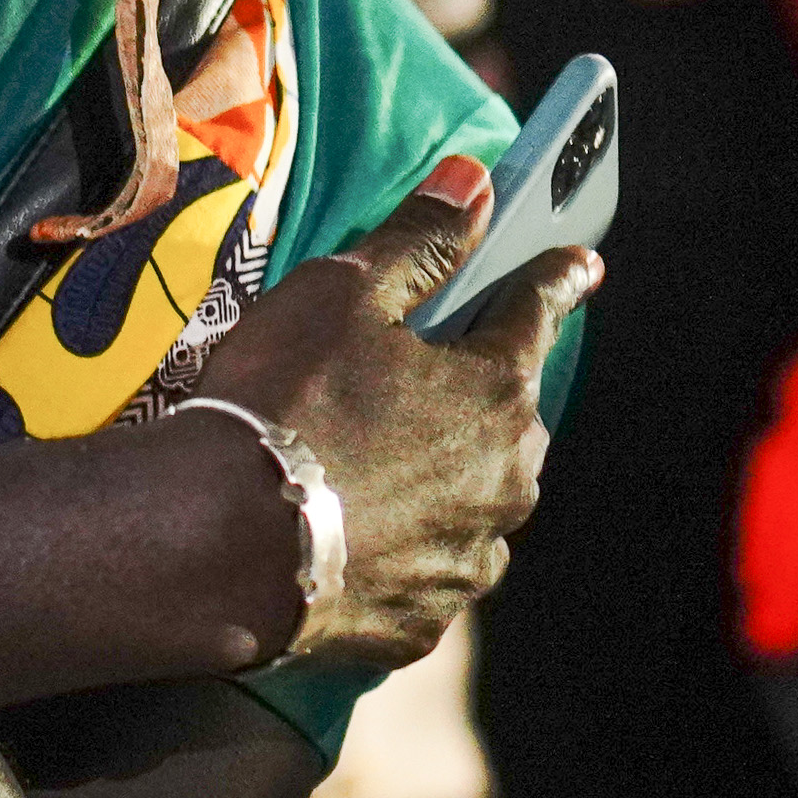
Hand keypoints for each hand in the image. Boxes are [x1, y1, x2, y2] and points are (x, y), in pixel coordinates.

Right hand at [185, 181, 592, 664]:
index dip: (556, 277)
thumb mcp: (342, 291)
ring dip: (448, 476)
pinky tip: (359, 531)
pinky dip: (409, 545)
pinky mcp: (424, 617)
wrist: (215, 542)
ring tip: (376, 460)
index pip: (539, 311)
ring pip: (479, 499)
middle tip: (422, 373)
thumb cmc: (282, 401)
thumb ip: (419, 238)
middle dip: (481, 388)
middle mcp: (505, 478)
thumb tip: (477, 180)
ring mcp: (467, 555)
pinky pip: (432, 567)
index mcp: (497, 389)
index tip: (581, 262)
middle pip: (511, 413)